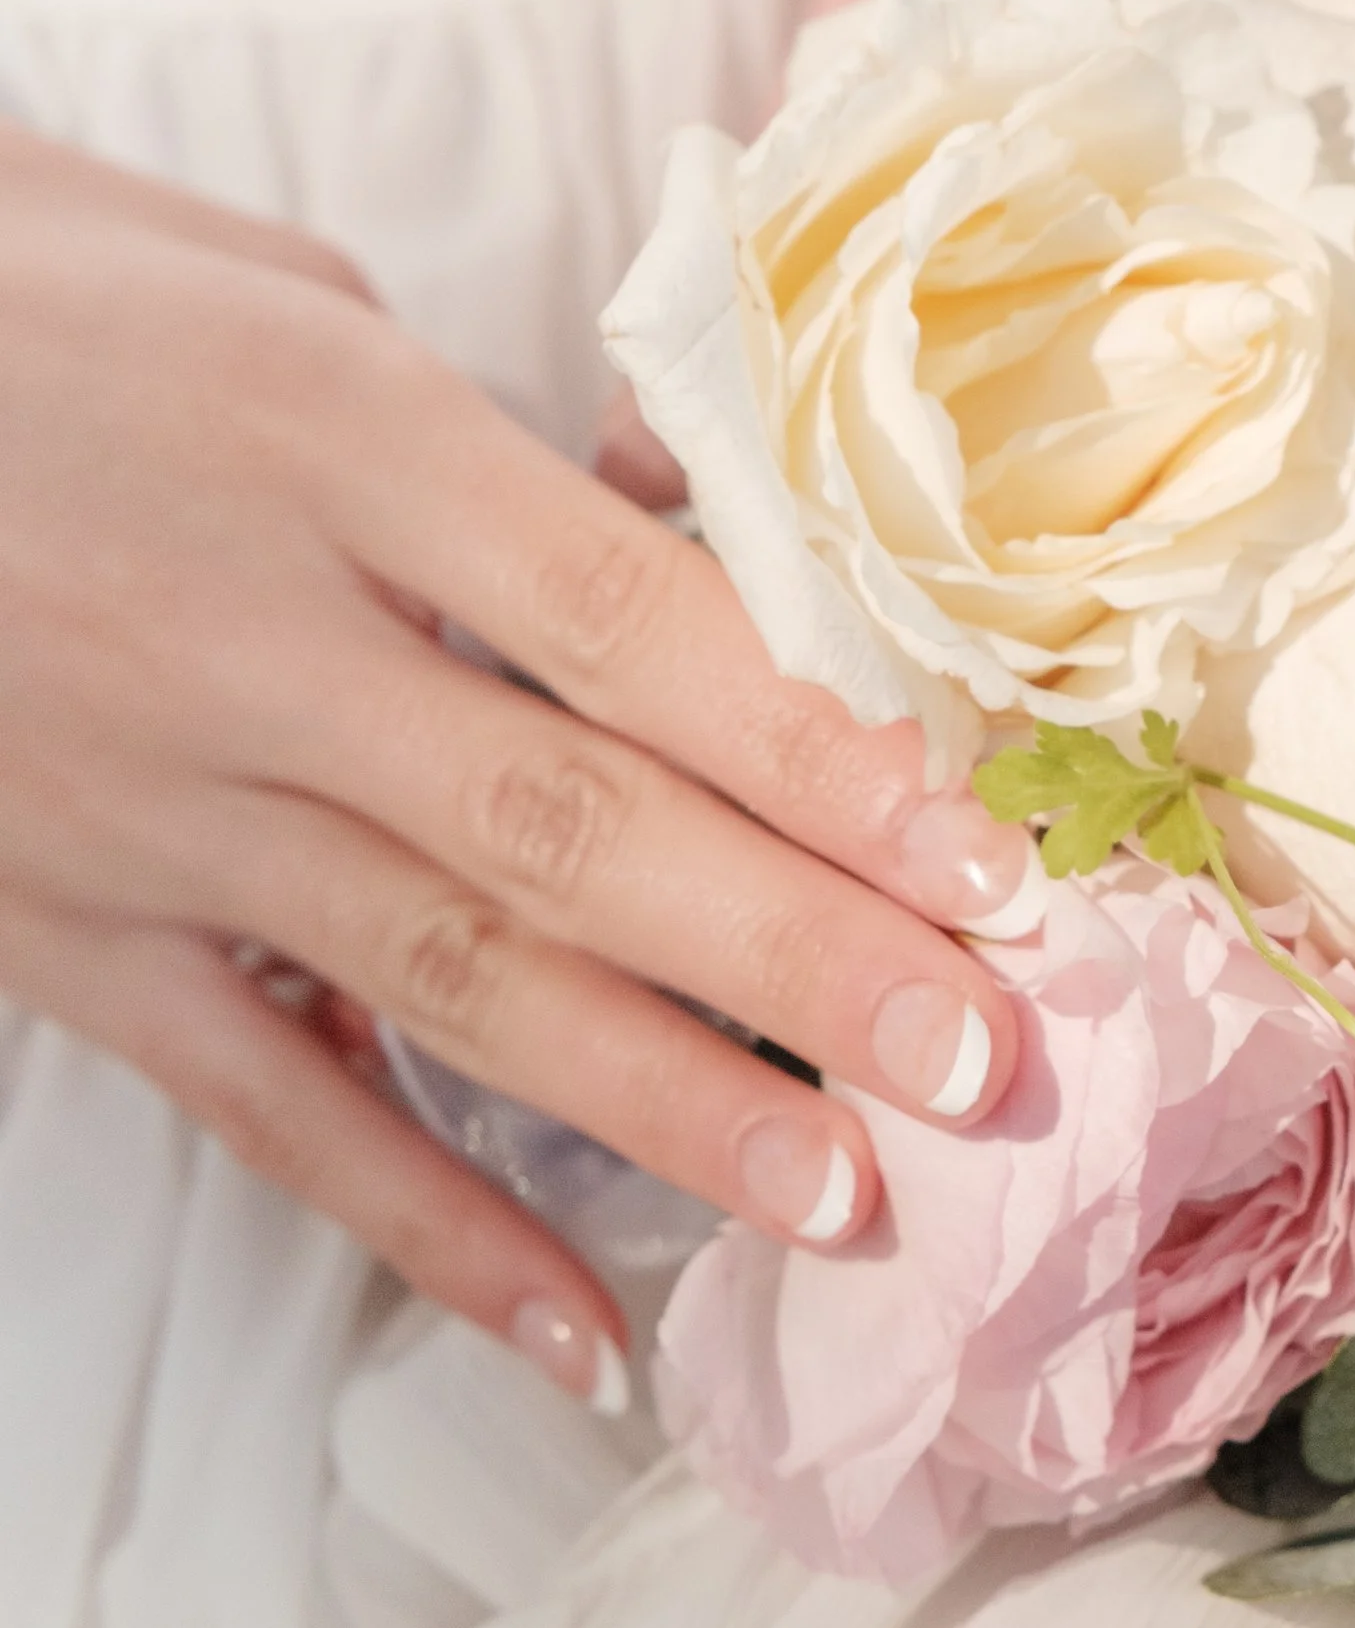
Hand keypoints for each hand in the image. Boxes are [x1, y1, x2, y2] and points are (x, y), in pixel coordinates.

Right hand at [0, 128, 1035, 1396]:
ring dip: (665, 1106)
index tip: (986, 864)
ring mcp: (153, 809)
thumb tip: (706, 552)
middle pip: (571, 825)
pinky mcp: (67, 934)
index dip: (820, 760)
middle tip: (984, 1067)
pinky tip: (574, 1332)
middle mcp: (253, 641)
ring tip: (849, 1202)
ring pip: (449, 982)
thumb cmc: (36, 304)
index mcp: (336, 440)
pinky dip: (425, 1228)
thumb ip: (497, 448)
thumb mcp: (280, 294)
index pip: (625, 628)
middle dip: (797, 957)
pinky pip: (266, 1107)